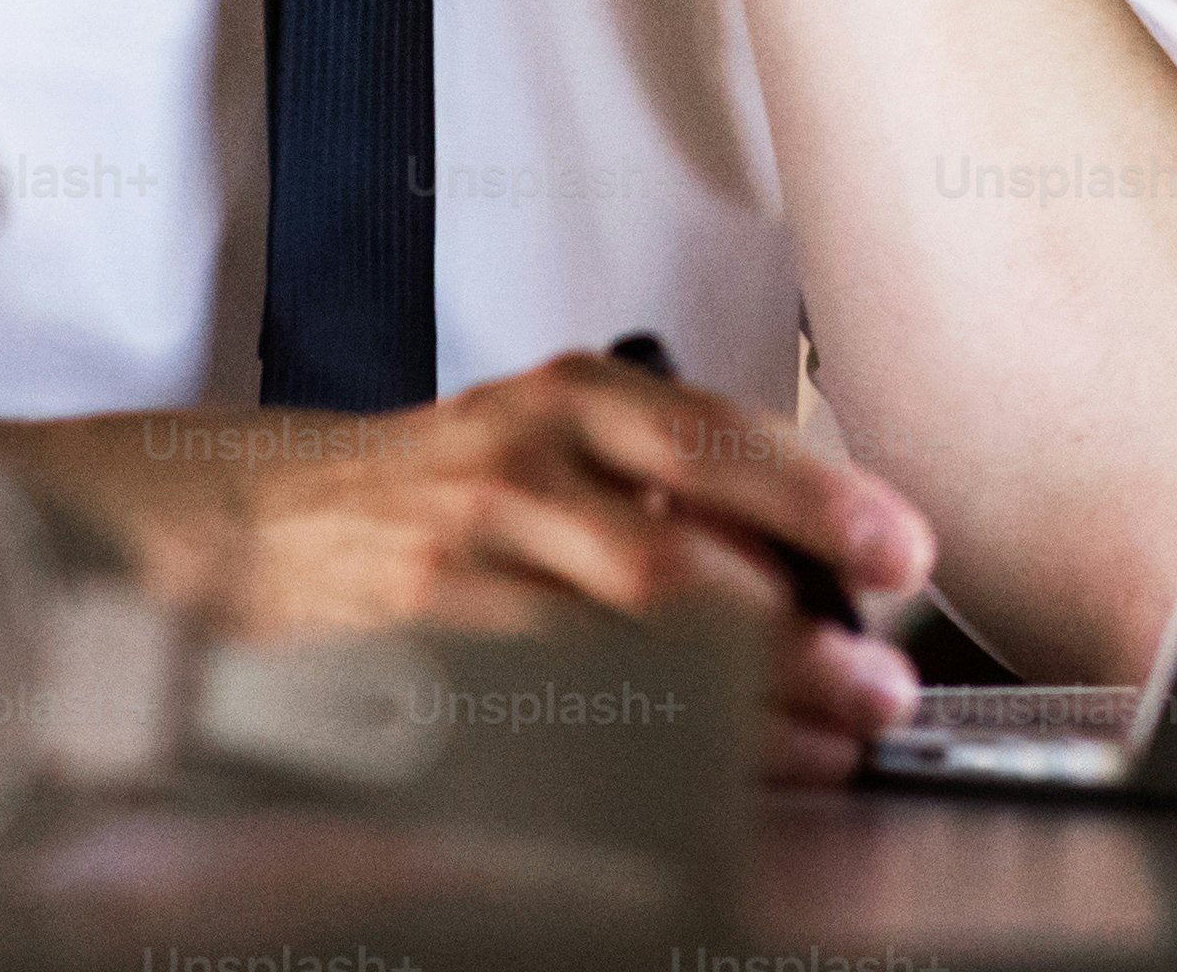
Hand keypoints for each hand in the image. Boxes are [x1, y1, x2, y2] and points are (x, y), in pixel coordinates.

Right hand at [185, 353, 931, 785]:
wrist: (274, 520)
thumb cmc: (452, 484)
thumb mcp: (569, 440)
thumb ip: (687, 485)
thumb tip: (836, 574)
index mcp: (581, 399)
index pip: (718, 437)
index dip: (819, 499)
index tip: (901, 552)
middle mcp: (526, 465)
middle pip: (678, 551)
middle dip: (794, 632)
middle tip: (877, 686)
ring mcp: (469, 562)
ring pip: (618, 642)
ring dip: (740, 707)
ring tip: (822, 745)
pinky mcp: (426, 649)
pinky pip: (551, 706)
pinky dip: (641, 746)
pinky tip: (707, 777)